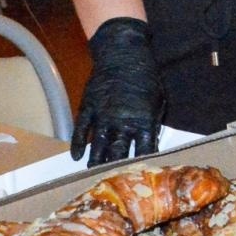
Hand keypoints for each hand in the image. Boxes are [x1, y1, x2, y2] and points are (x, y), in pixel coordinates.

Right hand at [71, 16, 165, 165]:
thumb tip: (150, 142)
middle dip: (116, 168)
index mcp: (144, 121)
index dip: (141, 164)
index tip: (138, 176)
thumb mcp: (159, 100)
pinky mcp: (88, 107)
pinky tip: (76, 157)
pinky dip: (76, 145)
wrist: (123, 54)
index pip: (144, 151)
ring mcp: (102, 116)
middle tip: (112, 181)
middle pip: (118, 153)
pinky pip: (79, 131)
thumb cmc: (146, 77)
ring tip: (93, 174)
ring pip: (97, 146)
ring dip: (95, 162)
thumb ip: (153, 123)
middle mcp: (122, 123)